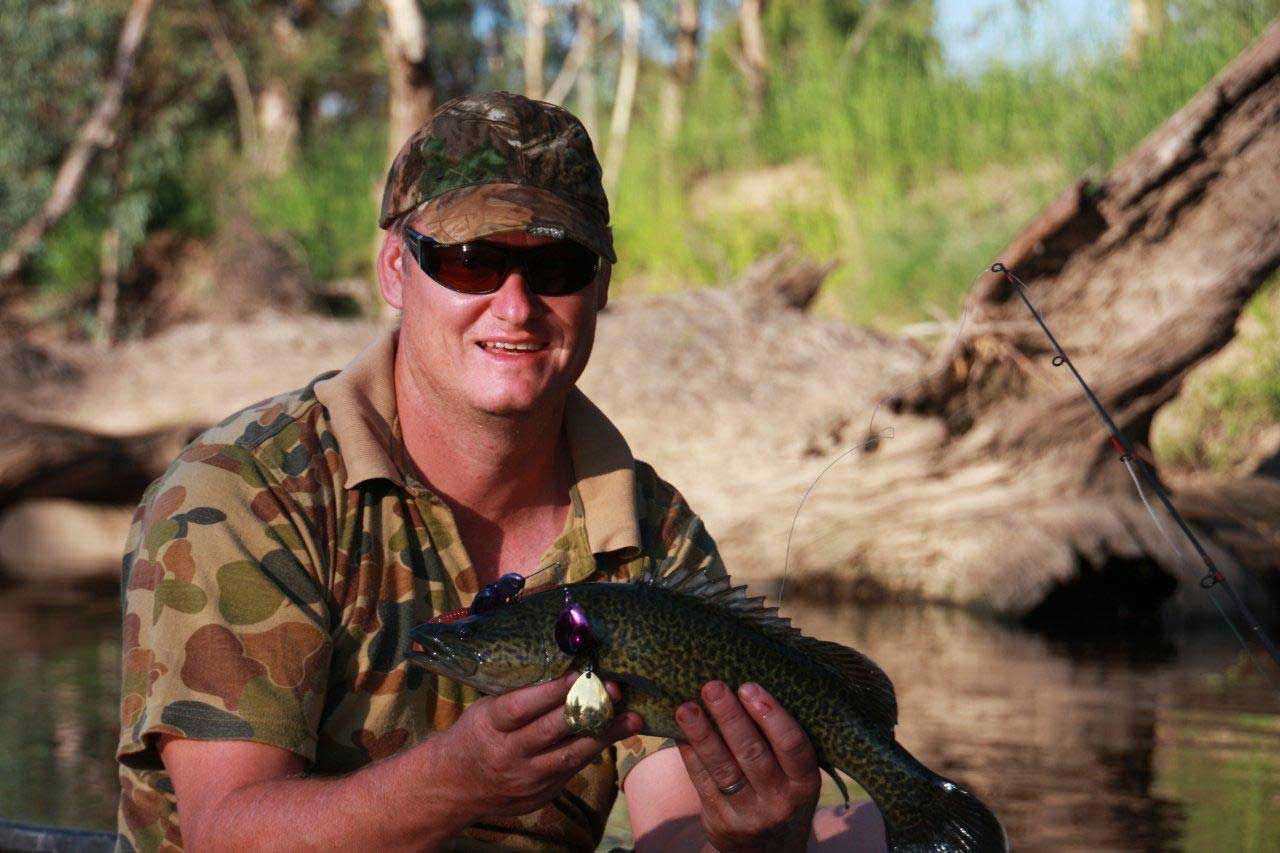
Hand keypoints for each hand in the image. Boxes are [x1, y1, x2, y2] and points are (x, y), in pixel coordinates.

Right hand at [432, 671, 642, 823]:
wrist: (454, 786)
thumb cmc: (476, 734)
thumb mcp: (485, 709)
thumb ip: (518, 695)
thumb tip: (563, 667)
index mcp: (489, 726)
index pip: (521, 707)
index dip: (551, 692)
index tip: (579, 674)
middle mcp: (508, 754)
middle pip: (551, 731)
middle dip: (586, 709)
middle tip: (614, 690)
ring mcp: (525, 778)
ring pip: (570, 756)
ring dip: (604, 736)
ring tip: (632, 718)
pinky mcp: (541, 794)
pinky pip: (572, 771)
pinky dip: (593, 751)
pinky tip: (613, 735)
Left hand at [675, 681, 820, 852]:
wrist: (769, 848)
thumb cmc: (782, 790)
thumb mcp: (796, 774)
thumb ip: (779, 740)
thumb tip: (744, 685)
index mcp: (806, 783)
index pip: (793, 745)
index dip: (771, 715)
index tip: (748, 686)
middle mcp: (781, 801)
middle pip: (753, 753)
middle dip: (730, 717)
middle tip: (713, 686)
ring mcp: (750, 814)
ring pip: (723, 768)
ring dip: (702, 734)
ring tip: (686, 707)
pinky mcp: (721, 820)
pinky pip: (702, 782)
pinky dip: (690, 754)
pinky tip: (680, 732)